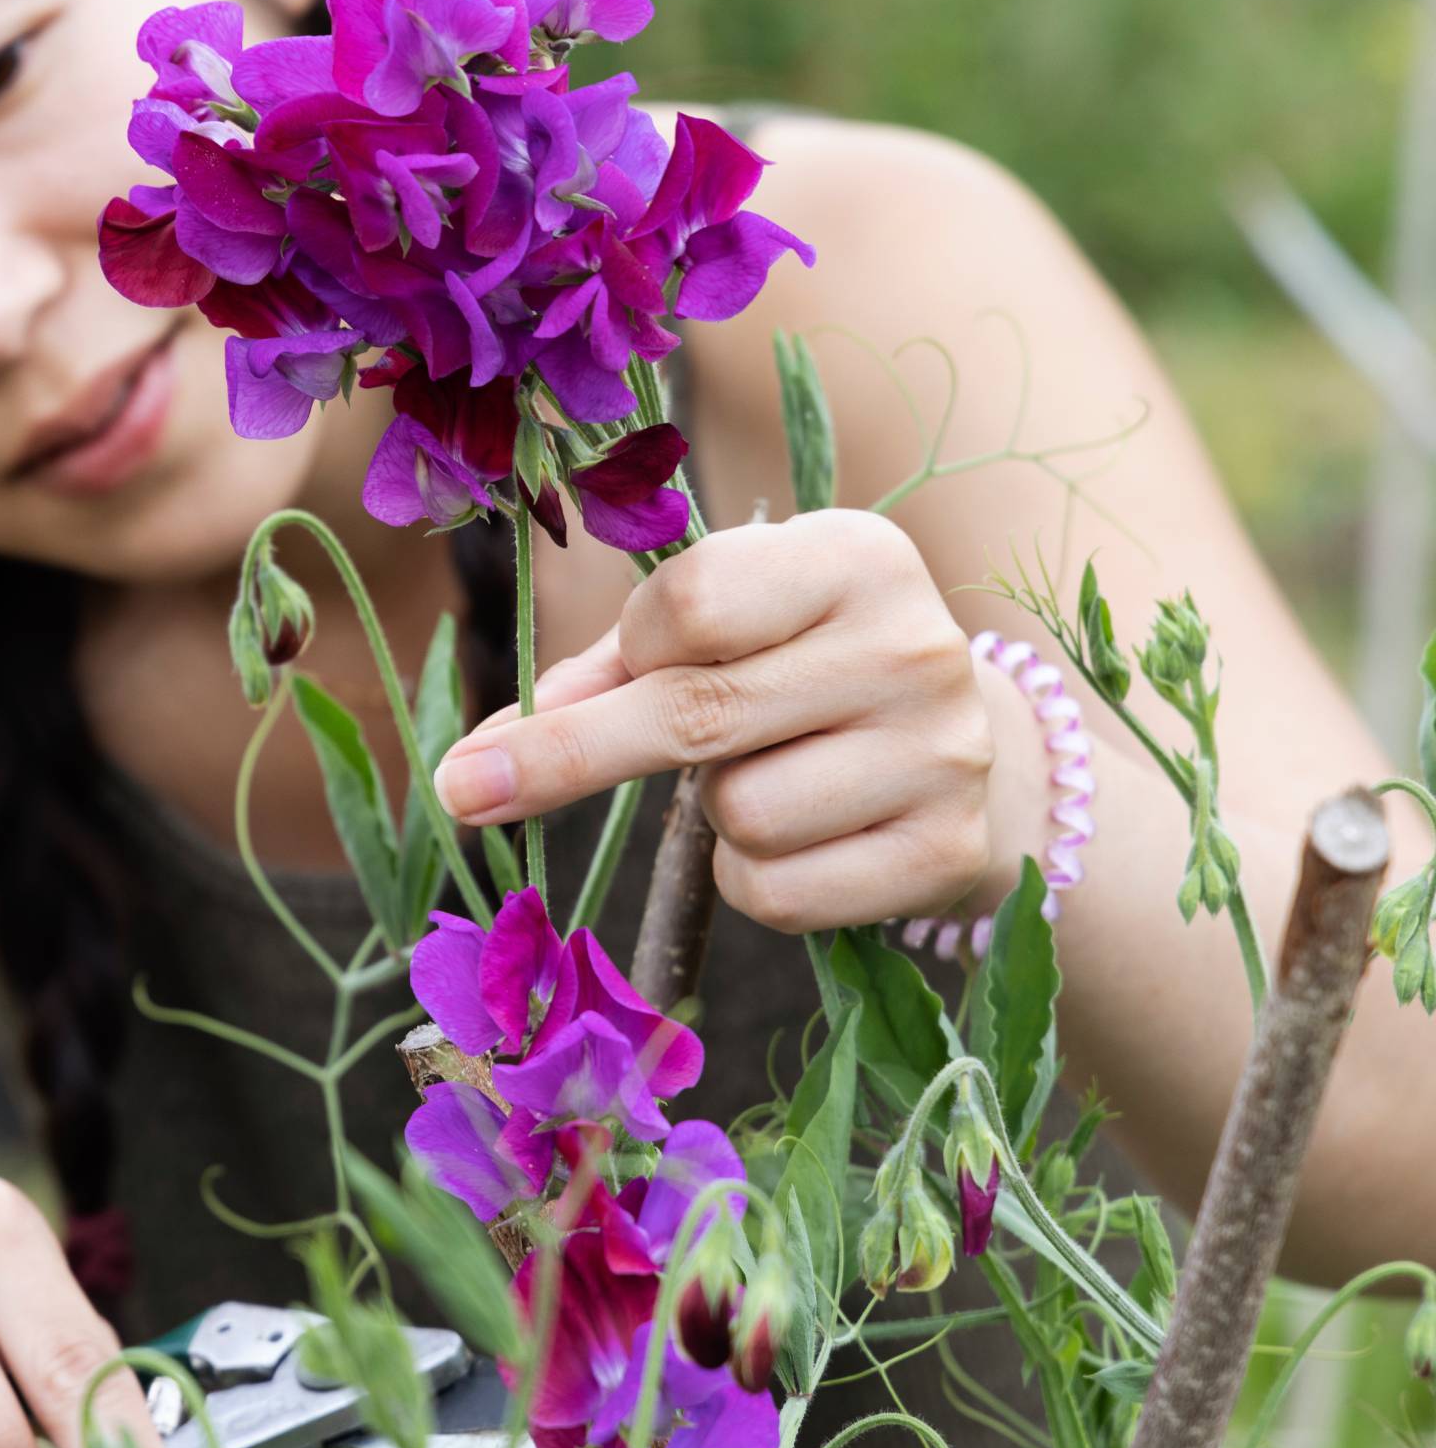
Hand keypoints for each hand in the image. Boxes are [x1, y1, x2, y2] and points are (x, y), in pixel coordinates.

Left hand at [432, 514, 996, 932]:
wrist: (986, 759)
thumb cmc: (812, 674)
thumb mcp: (738, 630)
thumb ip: (618, 668)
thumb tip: (492, 750)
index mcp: (854, 557)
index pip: (689, 603)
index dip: (626, 653)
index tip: (613, 675)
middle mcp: (912, 644)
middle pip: (694, 713)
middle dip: (563, 758)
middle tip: (461, 790)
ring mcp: (943, 752)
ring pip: (739, 815)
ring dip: (713, 818)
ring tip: (767, 780)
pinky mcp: (946, 851)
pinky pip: (778, 891)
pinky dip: (754, 879)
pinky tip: (803, 837)